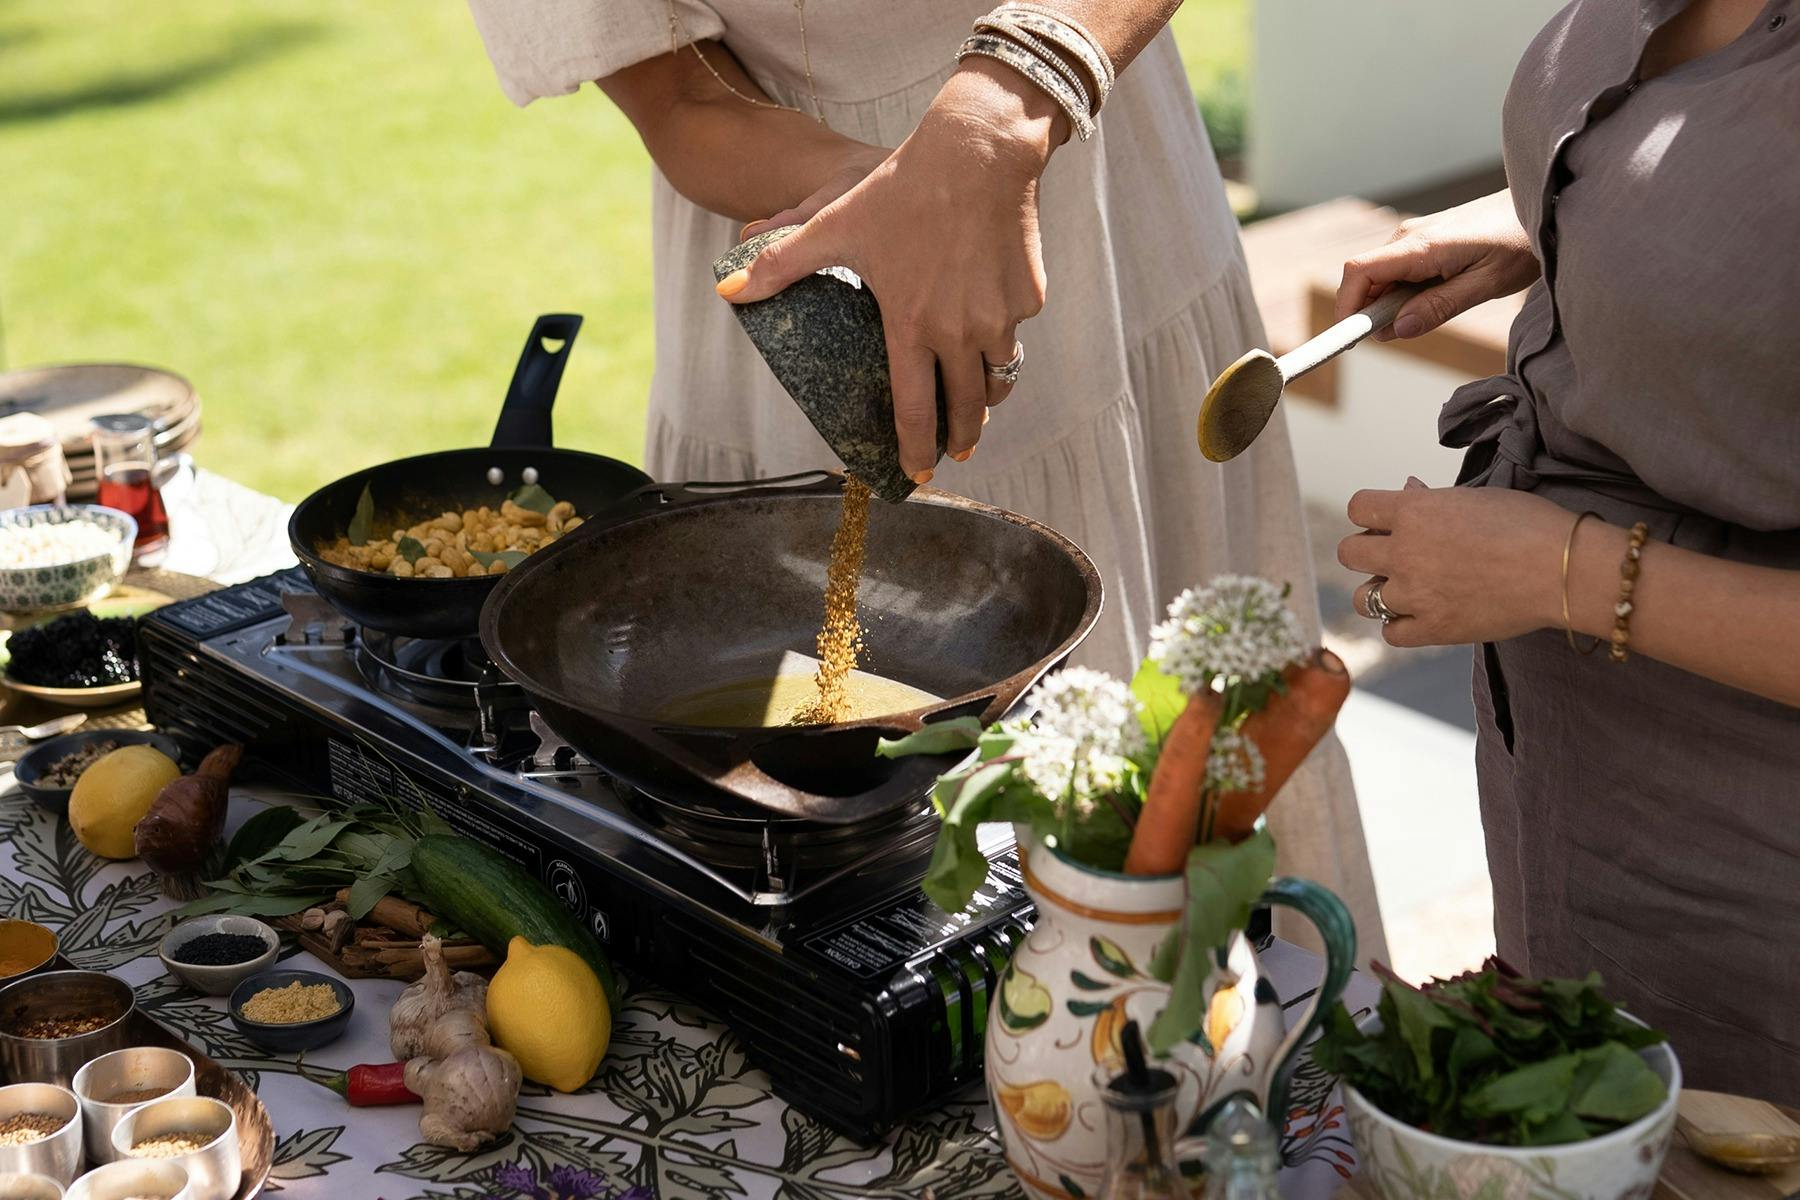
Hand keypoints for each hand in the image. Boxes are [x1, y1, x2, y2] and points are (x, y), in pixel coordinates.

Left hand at [716, 58, 1062, 479]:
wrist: (980, 152)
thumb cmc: (902, 189)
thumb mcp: (835, 224)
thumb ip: (782, 264)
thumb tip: (727, 291)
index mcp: (913, 328)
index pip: (915, 411)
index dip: (915, 448)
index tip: (917, 472)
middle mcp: (961, 334)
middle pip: (967, 409)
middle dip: (960, 438)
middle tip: (955, 452)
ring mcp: (1001, 318)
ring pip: (998, 375)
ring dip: (986, 396)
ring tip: (978, 404)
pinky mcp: (1029, 296)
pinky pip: (1015, 329)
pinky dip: (1003, 335)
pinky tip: (991, 323)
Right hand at [1337, 190, 1539, 341]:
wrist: (1542, 205)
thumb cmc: (1521, 242)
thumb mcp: (1486, 284)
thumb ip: (1439, 307)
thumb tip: (1398, 330)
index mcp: (1421, 246)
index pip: (1358, 272)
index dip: (1347, 307)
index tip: (1352, 337)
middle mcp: (1409, 236)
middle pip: (1364, 279)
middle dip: (1371, 312)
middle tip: (1404, 333)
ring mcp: (1414, 235)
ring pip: (1381, 277)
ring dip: (1391, 303)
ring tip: (1435, 310)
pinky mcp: (1423, 239)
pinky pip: (1397, 270)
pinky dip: (1403, 292)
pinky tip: (1436, 296)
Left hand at [1338, 479, 1574, 646]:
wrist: (1563, 569)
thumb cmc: (1528, 524)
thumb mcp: (1475, 498)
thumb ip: (1432, 499)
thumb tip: (1407, 490)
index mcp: (1414, 512)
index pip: (1358, 507)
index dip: (1369, 514)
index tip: (1386, 521)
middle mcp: (1405, 552)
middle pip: (1349, 553)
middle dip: (1367, 552)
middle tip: (1394, 556)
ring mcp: (1416, 594)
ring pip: (1362, 598)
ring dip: (1379, 592)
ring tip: (1407, 589)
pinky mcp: (1433, 628)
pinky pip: (1390, 633)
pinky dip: (1399, 625)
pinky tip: (1420, 615)